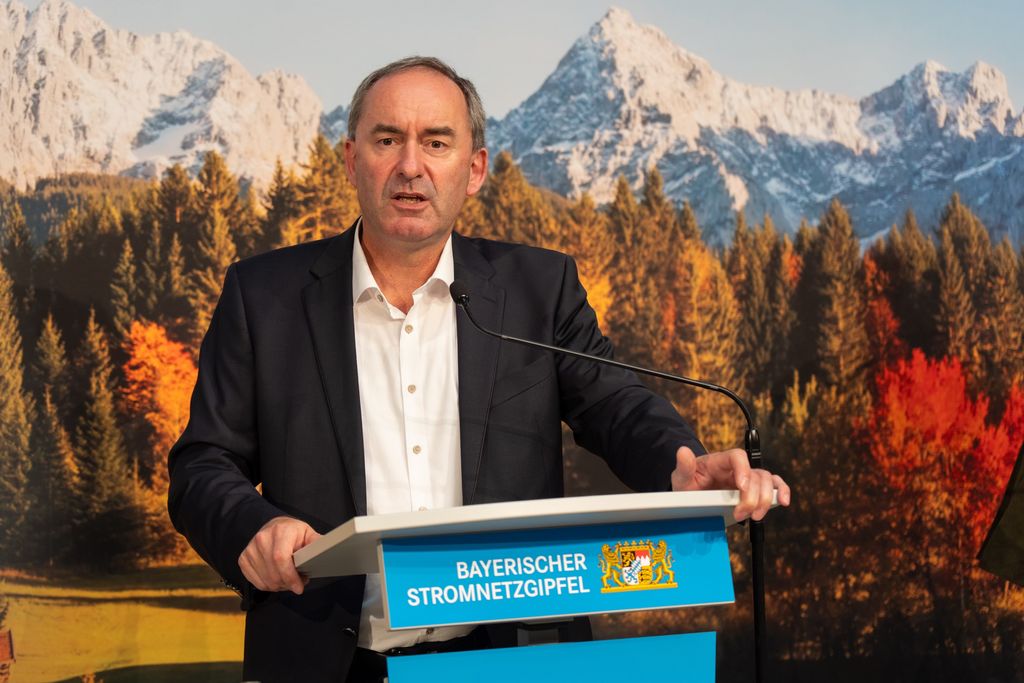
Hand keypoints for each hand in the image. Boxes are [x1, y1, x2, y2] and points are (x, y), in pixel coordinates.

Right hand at [238, 516, 319, 593]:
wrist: (273, 527)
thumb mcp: (307, 534)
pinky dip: (268, 586)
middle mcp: (262, 539)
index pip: (281, 559)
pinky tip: (277, 578)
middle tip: (298, 583)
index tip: (299, 587)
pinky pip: (256, 582)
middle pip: (273, 573)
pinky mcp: (243, 559)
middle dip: (288, 584)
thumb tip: (328, 551)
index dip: (290, 577)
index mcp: (280, 531)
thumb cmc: (293, 532)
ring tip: (289, 579)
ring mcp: (250, 549)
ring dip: (279, 586)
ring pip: (265, 580)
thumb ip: (317, 543)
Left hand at [671, 446, 790, 520]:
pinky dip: (782, 492)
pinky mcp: (755, 489)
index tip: (741, 488)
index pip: (737, 457)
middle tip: (741, 514)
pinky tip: (783, 502)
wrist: (693, 494)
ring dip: (765, 499)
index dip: (743, 470)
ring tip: (754, 516)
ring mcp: (748, 477)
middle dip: (752, 496)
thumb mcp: (681, 478)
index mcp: (719, 461)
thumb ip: (684, 466)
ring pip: (767, 481)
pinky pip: (775, 486)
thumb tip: (683, 451)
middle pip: (756, 474)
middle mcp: (737, 468)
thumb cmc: (689, 483)